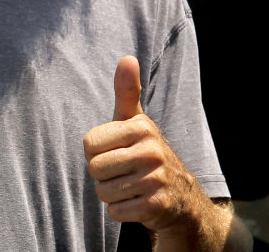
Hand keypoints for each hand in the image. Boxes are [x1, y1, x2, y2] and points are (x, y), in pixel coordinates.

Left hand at [83, 55, 198, 233]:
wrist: (180, 195)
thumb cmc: (145, 152)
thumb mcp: (135, 121)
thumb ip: (126, 91)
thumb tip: (127, 58)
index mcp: (141, 127)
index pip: (89, 144)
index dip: (95, 152)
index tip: (114, 151)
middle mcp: (151, 150)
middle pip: (94, 169)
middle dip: (103, 175)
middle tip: (122, 172)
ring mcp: (156, 179)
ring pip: (103, 192)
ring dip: (112, 194)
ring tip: (130, 186)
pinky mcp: (156, 205)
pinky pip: (115, 211)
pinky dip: (121, 210)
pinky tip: (137, 201)